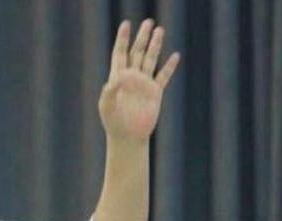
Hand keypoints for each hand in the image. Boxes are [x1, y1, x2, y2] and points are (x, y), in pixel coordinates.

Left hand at [98, 19, 179, 143]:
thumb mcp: (107, 106)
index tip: (126, 24)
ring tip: (160, 30)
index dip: (123, 39)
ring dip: (155, 46)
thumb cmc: (113, 122)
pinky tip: (174, 56)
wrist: (128, 136)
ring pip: (151, 60)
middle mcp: (131, 78)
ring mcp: (144, 85)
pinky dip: (169, 67)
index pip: (120, 53)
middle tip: (148, 22)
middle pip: (137, 52)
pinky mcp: (155, 93)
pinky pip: (164, 76)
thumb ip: (109, 92)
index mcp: (117, 78)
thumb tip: (115, 80)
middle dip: (142, 37)